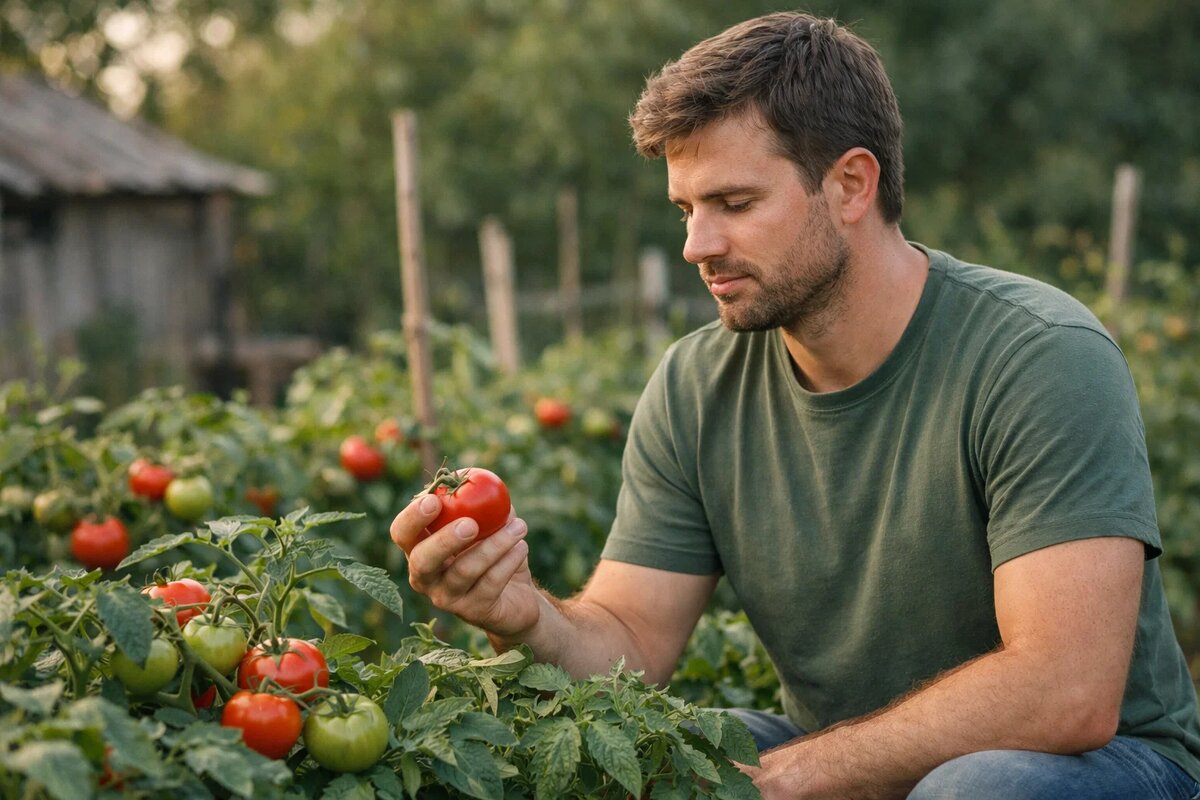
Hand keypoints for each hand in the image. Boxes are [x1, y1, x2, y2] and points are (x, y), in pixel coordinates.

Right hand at [390, 493, 539, 637]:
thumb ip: (478, 501)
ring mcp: (447, 598)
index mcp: (420, 549)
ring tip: (519, 526)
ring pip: (464, 572)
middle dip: (444, 540)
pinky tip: (522, 546)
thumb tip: (474, 476)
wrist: (516, 597)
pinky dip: (508, 561)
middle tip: (470, 524)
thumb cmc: (492, 552)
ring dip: (495, 545)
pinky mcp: (474, 612)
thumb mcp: (486, 524)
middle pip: (423, 561)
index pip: (401, 534)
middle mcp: (426, 578)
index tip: (434, 500)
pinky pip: (490, 584)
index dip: (412, 518)